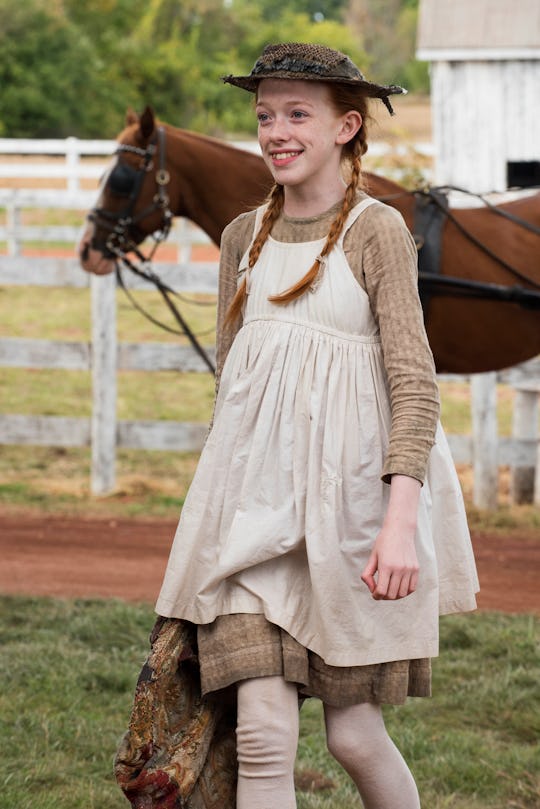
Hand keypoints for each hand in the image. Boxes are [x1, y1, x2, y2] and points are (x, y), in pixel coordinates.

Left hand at [361, 475, 420, 600]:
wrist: (400, 530)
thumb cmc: (384, 542)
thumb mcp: (372, 556)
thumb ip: (367, 573)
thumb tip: (371, 588)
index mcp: (386, 565)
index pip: (381, 591)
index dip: (376, 596)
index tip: (374, 593)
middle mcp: (399, 569)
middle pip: (392, 595)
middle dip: (384, 597)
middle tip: (381, 591)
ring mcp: (409, 569)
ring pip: (402, 593)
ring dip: (395, 595)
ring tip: (390, 589)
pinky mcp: (416, 569)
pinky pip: (412, 588)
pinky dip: (405, 591)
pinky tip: (399, 586)